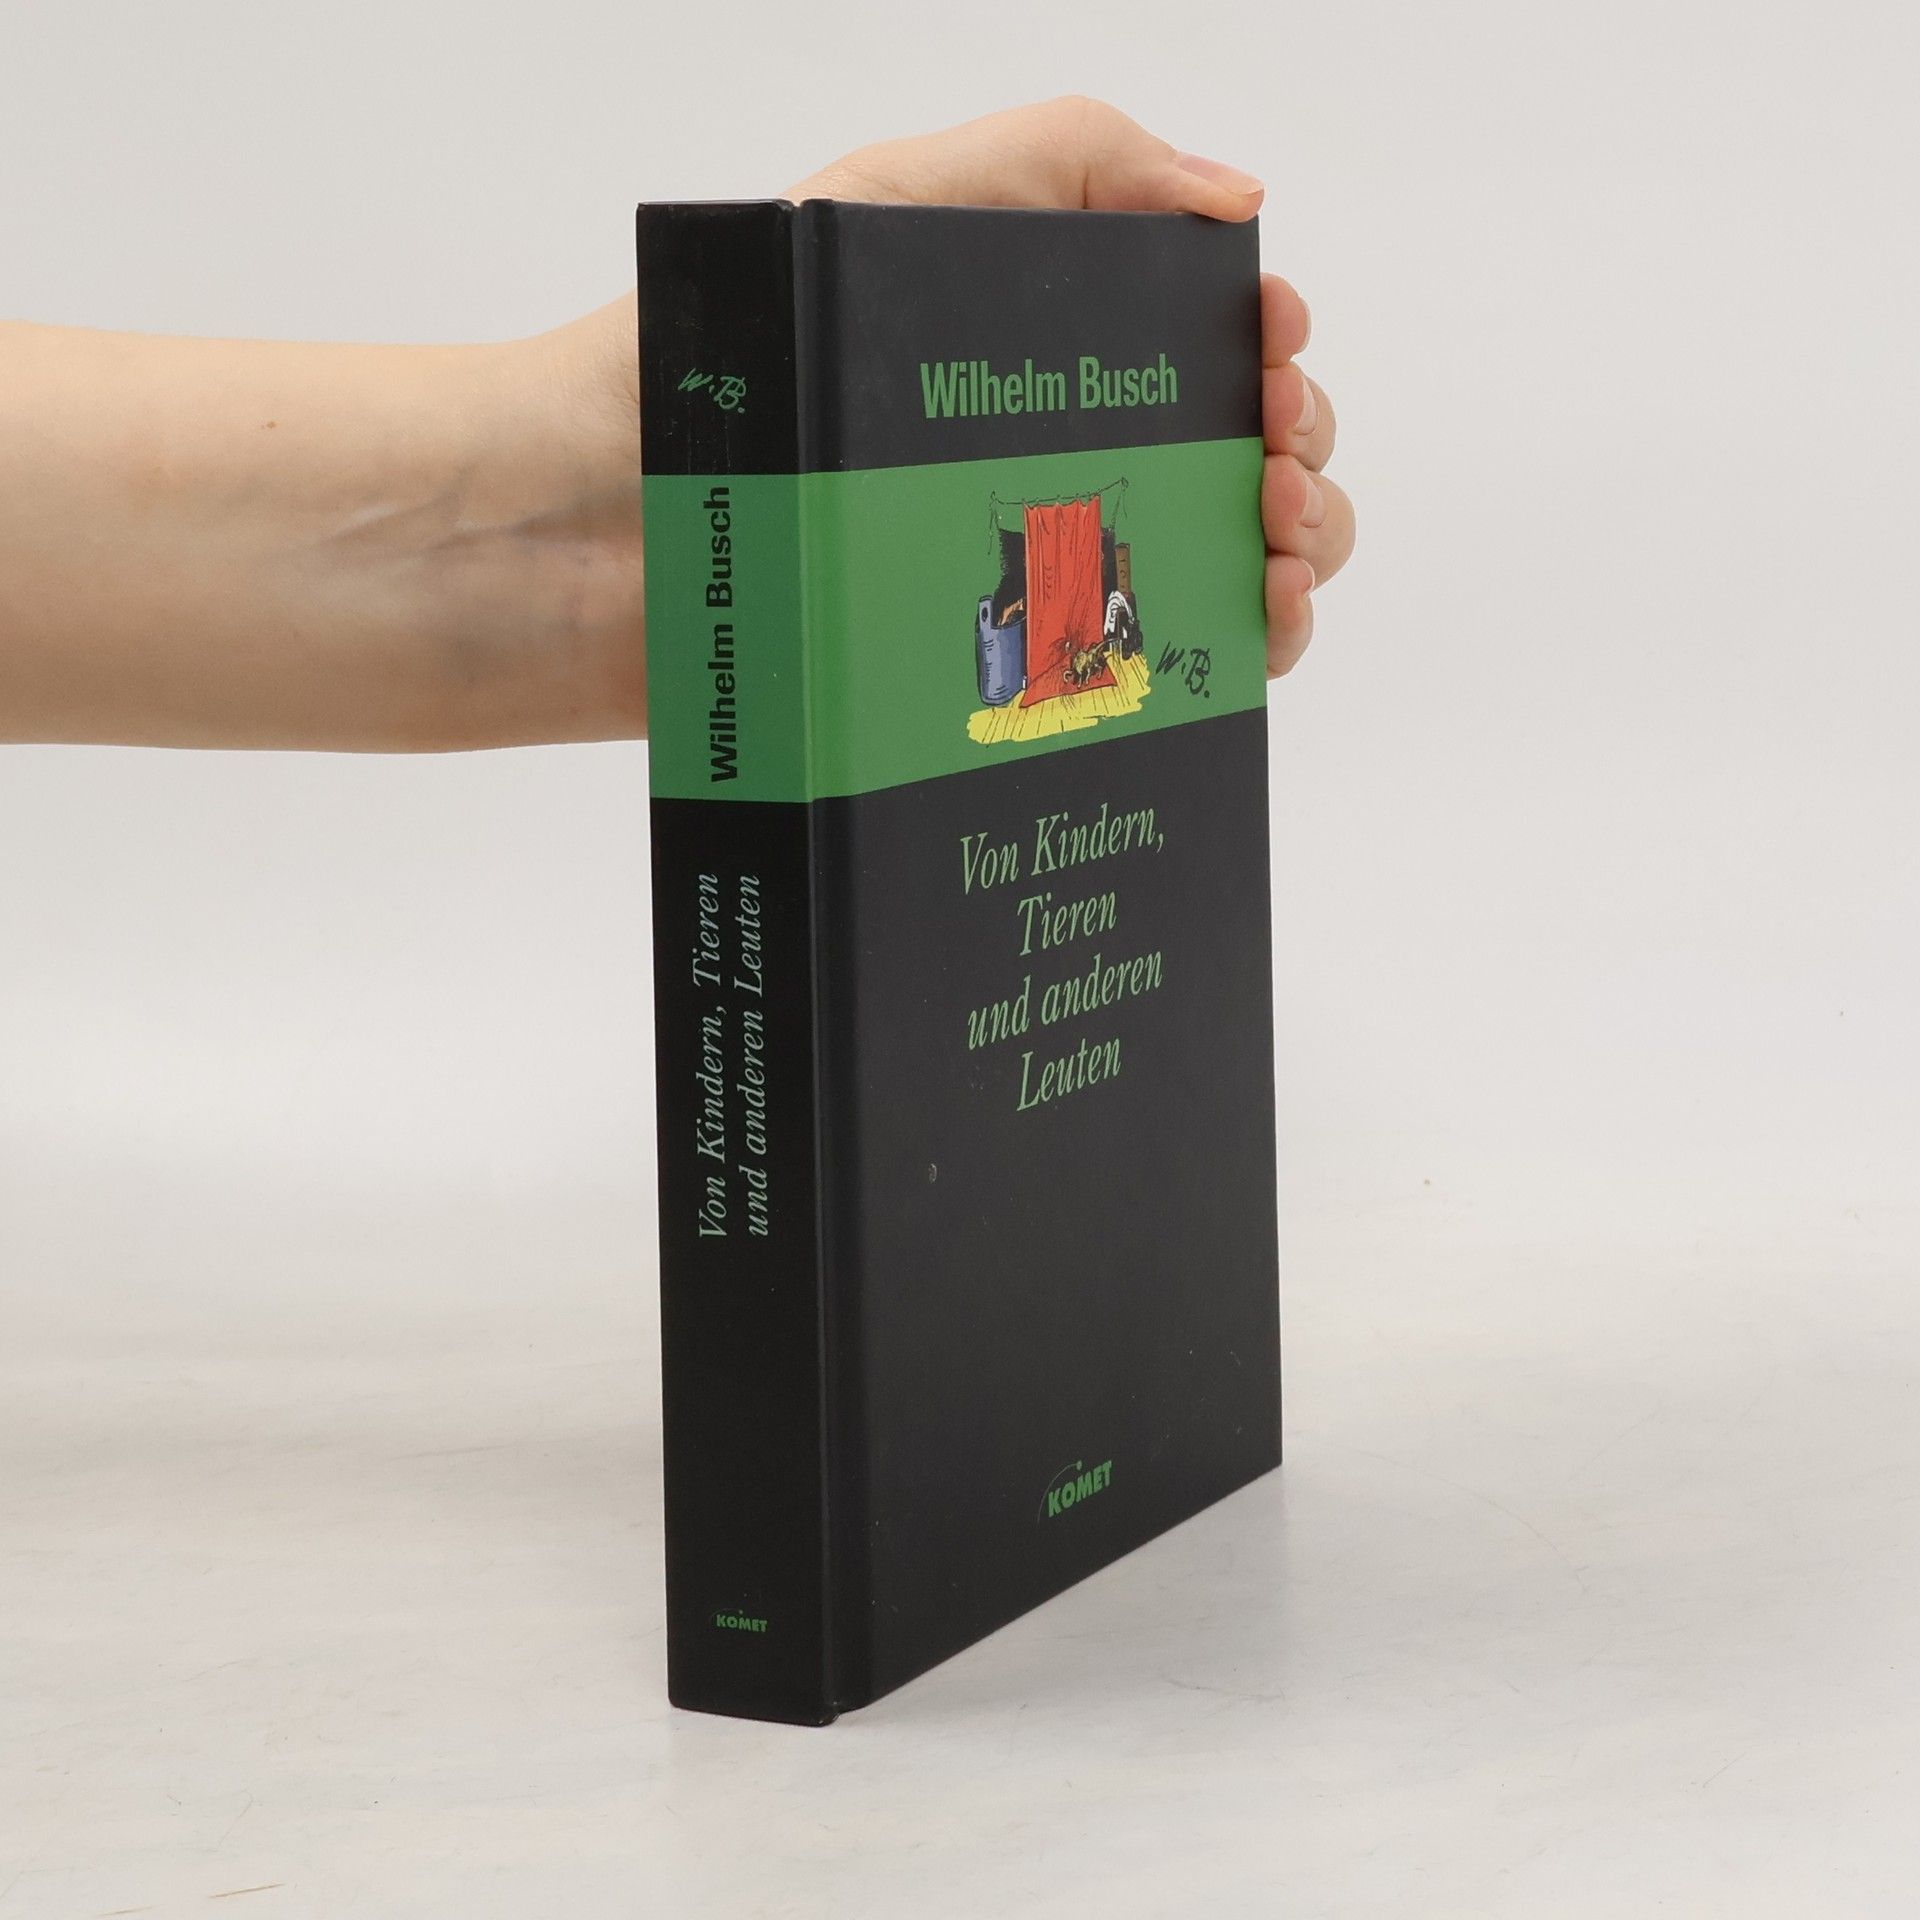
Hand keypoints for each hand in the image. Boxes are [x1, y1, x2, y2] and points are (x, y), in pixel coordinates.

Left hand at [567, 97, 1352, 682]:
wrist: (592, 539)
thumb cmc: (722, 362)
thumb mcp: (889, 202)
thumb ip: (1069, 161)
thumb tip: (1239, 195)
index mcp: (1032, 351)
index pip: (1201, 345)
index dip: (1269, 345)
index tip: (1271, 353)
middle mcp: (1044, 461)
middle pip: (1232, 460)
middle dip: (1294, 452)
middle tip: (1272, 467)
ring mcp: (1029, 575)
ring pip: (1215, 570)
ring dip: (1290, 556)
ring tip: (1272, 551)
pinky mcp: (1002, 682)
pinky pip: (1147, 678)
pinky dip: (1228, 661)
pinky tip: (1243, 636)